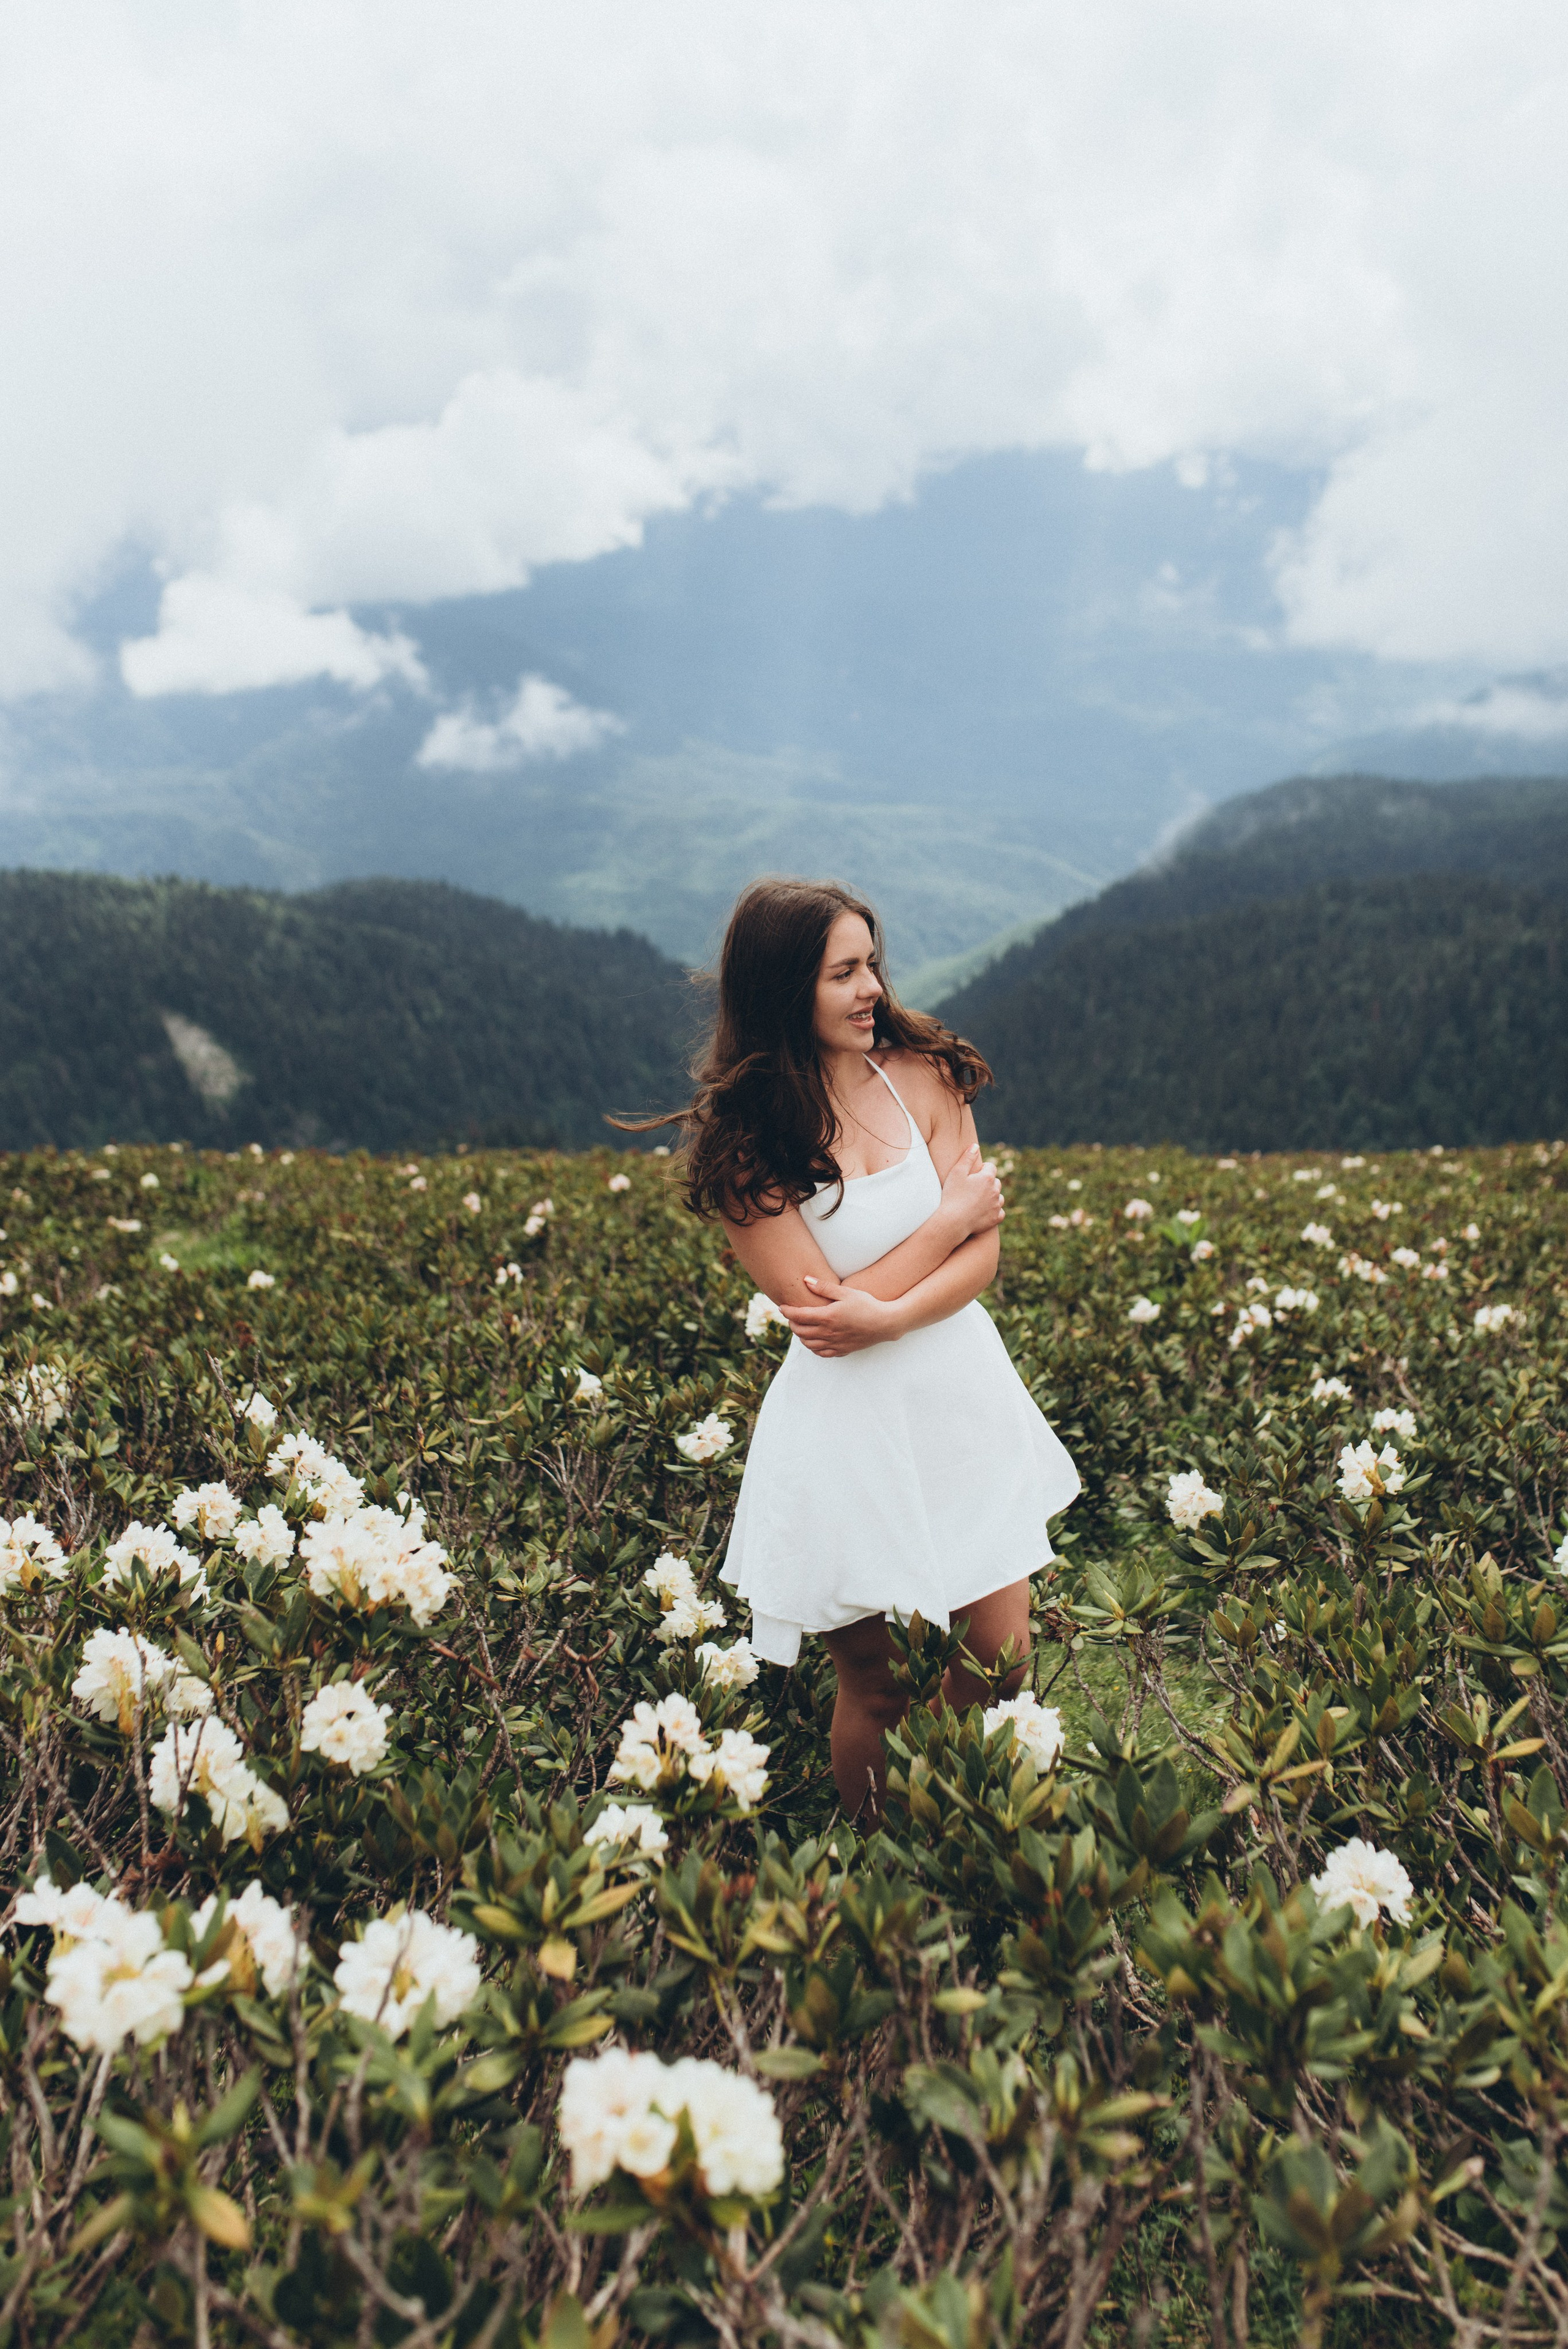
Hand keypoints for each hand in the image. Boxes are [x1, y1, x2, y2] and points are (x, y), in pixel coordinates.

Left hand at [777, 1275, 898, 1357]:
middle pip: (800, 1331)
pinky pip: (821, 1353)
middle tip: (791, 1316)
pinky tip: (814, 1340)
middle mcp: (828, 1332)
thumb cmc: (867, 1304)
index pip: (799, 1316)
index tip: (782, 1307)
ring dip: (800, 1336)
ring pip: (808, 1344)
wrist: (885, 1323)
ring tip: (801, 1327)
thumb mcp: (846, 1292)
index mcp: (827, 1317)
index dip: (787, 1311)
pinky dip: (812, 1347)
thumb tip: (806, 1280)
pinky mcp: (841, 1350)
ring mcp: (834, 1343)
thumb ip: (824, 1287)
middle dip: (792, 1323)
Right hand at [938, 1142, 1004, 1238]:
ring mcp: (996, 1205)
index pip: (991, 1167)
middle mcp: (995, 1191)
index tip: (973, 1174)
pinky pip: (1000, 1212)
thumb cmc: (952, 1195)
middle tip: (973, 1188)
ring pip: (999, 1197)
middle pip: (995, 1182)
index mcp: (987, 1178)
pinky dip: (994, 1211)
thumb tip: (976, 1146)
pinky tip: (985, 1211)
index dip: (982, 1169)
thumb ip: (967, 1157)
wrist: (952, 1221)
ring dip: (992, 1196)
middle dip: (988, 1182)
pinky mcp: (996, 1219)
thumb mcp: (956, 1172)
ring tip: (978, 1200)